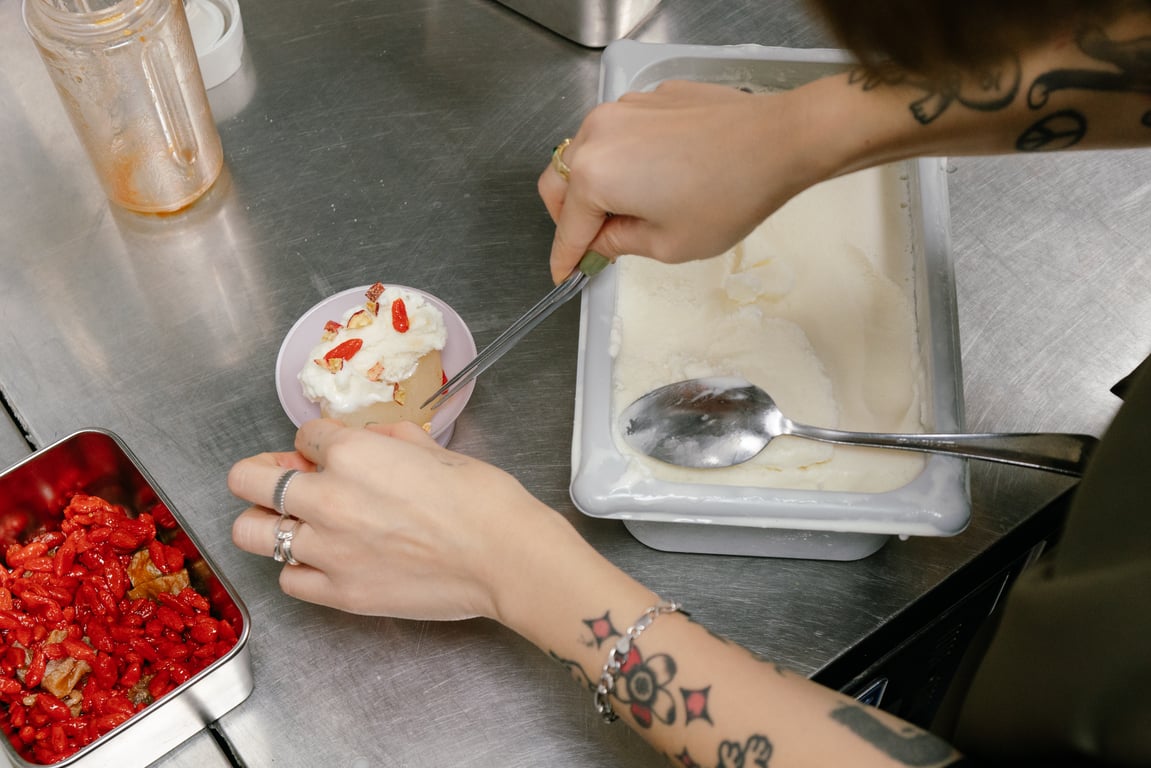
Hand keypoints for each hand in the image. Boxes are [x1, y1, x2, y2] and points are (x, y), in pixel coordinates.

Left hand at [228, 419, 564, 621]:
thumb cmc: (481, 498)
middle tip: (285, 481)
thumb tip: (365, 439)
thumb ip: (385, 437)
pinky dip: (299, 567)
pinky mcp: (339, 593)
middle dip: (262, 474)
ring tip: (295, 524)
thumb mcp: (432, 447)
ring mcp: (327, 550)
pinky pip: (288, 579)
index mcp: (351, 453)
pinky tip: (325, 560)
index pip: (304, 435)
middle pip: (246, 479)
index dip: (317, 443)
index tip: (328, 454)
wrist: (504, 555)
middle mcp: (326, 498)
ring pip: (250, 533)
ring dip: (268, 522)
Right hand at [538, 79, 833, 281]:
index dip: (566, 258)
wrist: (779, 141)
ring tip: (626, 210)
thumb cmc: (728, 197)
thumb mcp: (669, 244)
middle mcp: (597, 134)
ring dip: (592, 184)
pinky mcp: (650, 98)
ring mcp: (623, 109)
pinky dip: (622, 158)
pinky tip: (656, 177)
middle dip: (568, 217)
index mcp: (594, 176)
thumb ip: (620, 244)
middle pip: (558, 182)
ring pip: (585, 152)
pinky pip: (619, 133)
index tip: (565, 275)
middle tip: (592, 243)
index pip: (568, 228)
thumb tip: (600, 242)